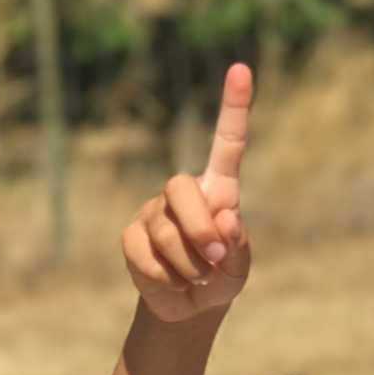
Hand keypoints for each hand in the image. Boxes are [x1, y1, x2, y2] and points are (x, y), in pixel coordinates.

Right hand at [121, 63, 252, 322]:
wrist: (189, 306)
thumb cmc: (220, 278)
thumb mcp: (239, 267)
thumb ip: (238, 244)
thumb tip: (225, 218)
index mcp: (219, 189)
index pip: (228, 142)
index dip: (234, 106)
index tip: (241, 68)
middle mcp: (183, 192)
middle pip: (181, 187)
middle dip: (200, 228)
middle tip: (216, 260)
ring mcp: (153, 211)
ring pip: (164, 230)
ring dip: (187, 263)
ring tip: (196, 277)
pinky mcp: (132, 237)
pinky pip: (143, 252)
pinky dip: (164, 275)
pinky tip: (172, 281)